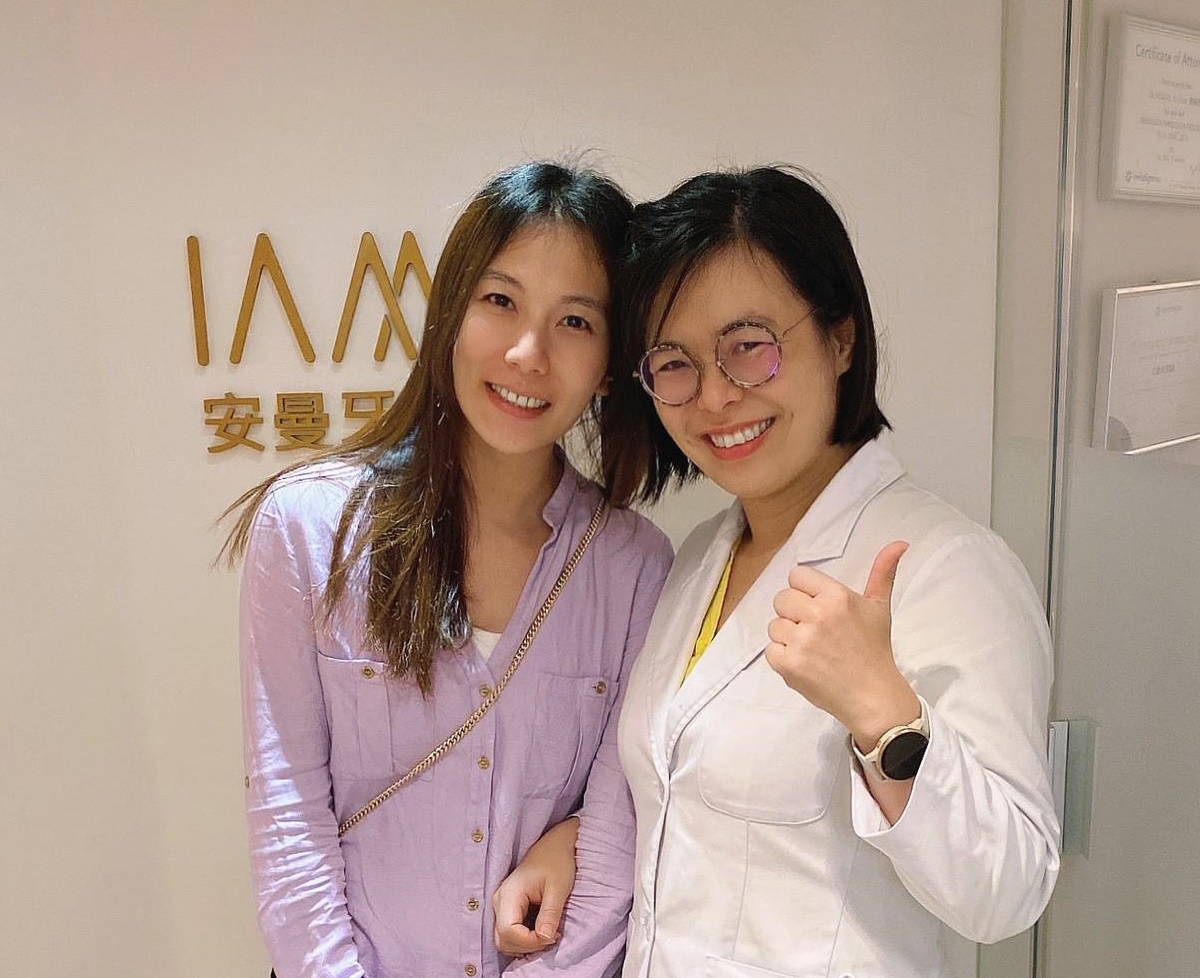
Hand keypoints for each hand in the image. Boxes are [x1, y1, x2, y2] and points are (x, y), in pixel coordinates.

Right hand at [493, 817, 577, 956]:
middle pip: (502, 940)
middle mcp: (499, 901)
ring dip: (525, 944)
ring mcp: (501, 905)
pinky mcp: (507, 908)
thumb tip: (544, 940)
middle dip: (527, 946)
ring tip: (548, 934)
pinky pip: (509, 932)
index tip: (552, 937)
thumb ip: (549, 915)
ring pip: (503, 939)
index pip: (508, 932)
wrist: (556, 845)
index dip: (529, 942)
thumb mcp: (558, 888)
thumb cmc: (558, 862)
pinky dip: (523, 939)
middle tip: (551, 937)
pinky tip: (541, 931)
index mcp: (509, 894)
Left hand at [766, 541, 918, 746]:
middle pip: (781, 599)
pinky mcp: (788, 665)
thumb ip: (883, 573)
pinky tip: (805, 663)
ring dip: (788, 636)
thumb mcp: (879, 608)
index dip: (804, 592)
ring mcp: (801, 641)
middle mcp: (817, 615)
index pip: (796, 576)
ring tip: (812, 649)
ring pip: (774, 625)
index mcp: (837, 597)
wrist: (873, 697)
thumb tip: (900, 542)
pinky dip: (783, 658)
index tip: (817, 608)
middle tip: (815, 631)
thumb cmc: (875, 650)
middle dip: (794, 613)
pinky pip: (770, 650)